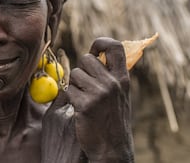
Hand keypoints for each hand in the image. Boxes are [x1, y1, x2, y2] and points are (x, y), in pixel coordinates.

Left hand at [67, 38, 133, 161]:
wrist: (111, 147)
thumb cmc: (111, 119)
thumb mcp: (119, 94)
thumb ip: (110, 75)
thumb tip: (95, 54)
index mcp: (122, 78)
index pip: (115, 46)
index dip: (101, 43)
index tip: (94, 50)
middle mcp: (113, 83)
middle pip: (86, 58)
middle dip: (82, 70)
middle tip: (86, 86)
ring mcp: (99, 93)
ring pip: (75, 74)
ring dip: (75, 86)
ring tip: (85, 99)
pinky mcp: (86, 104)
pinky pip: (69, 90)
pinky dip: (71, 98)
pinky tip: (81, 109)